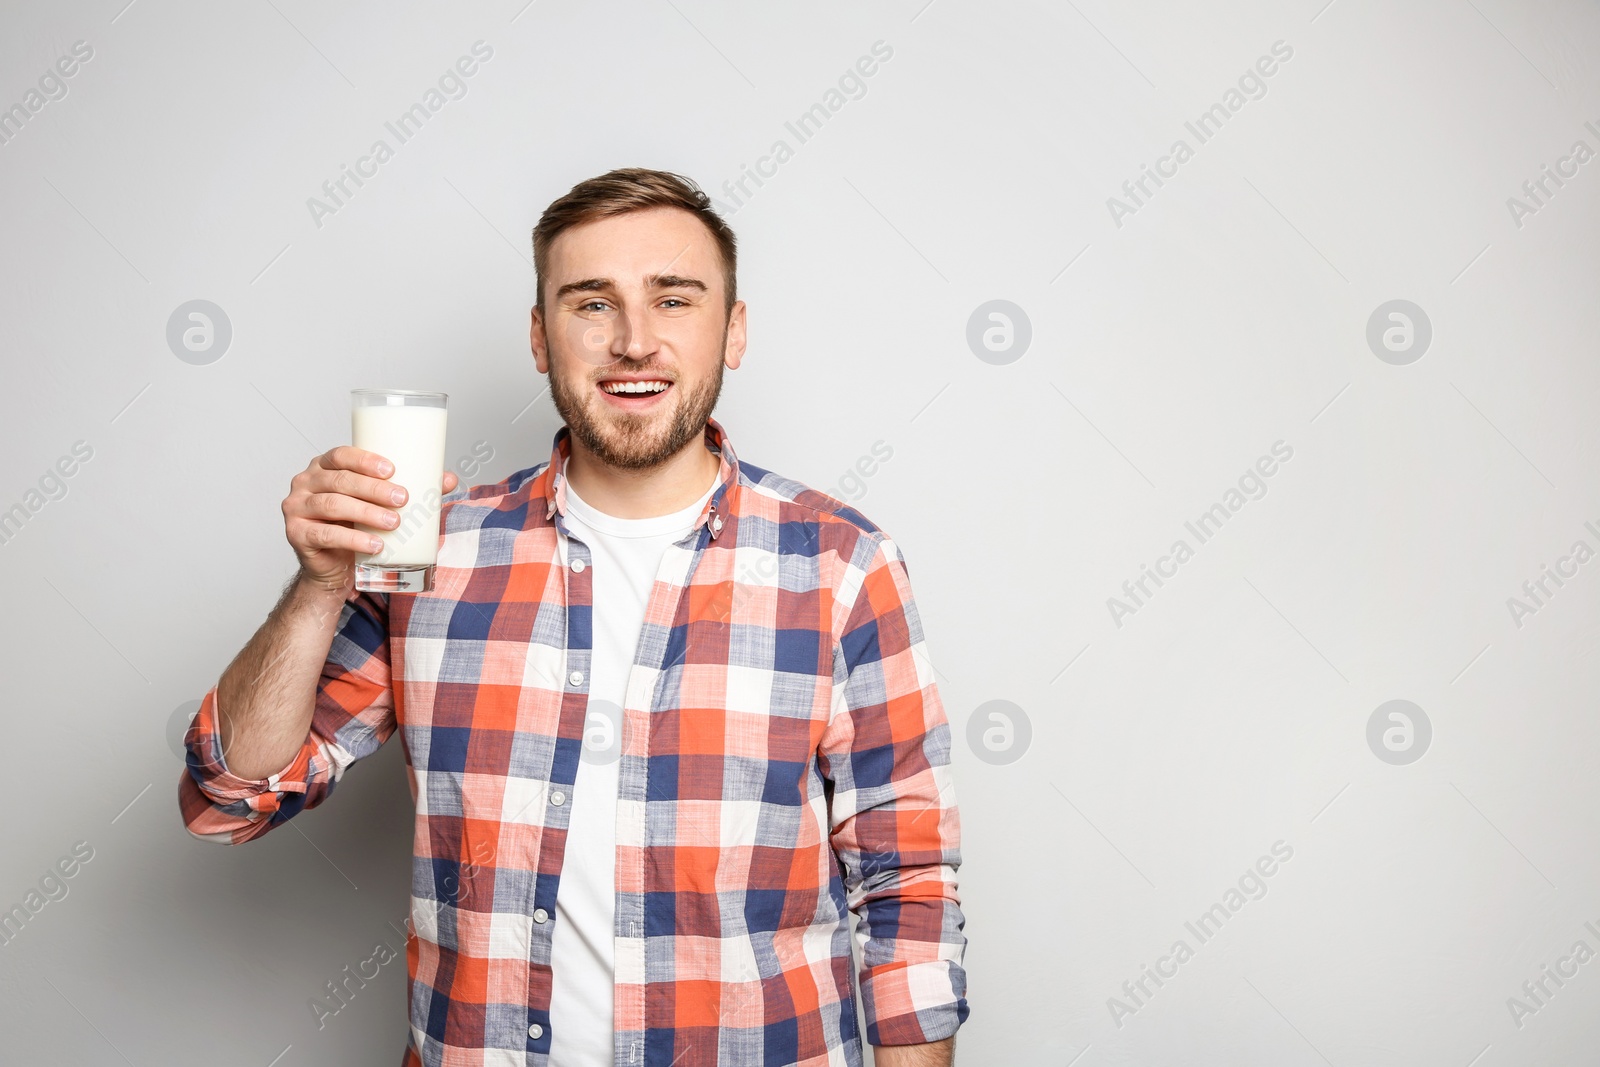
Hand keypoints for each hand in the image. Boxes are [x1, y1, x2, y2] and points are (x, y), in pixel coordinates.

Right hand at [282, 446, 459, 592]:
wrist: (334, 566)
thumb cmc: (357, 526)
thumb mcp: (381, 505)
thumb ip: (411, 489)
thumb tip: (449, 478)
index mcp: (325, 467)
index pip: (341, 455)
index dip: (365, 460)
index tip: (392, 470)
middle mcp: (306, 482)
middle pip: (340, 480)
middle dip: (374, 489)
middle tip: (403, 499)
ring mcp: (297, 508)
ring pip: (332, 505)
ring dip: (366, 513)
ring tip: (394, 523)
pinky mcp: (297, 534)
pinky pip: (325, 535)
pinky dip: (353, 539)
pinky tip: (374, 545)